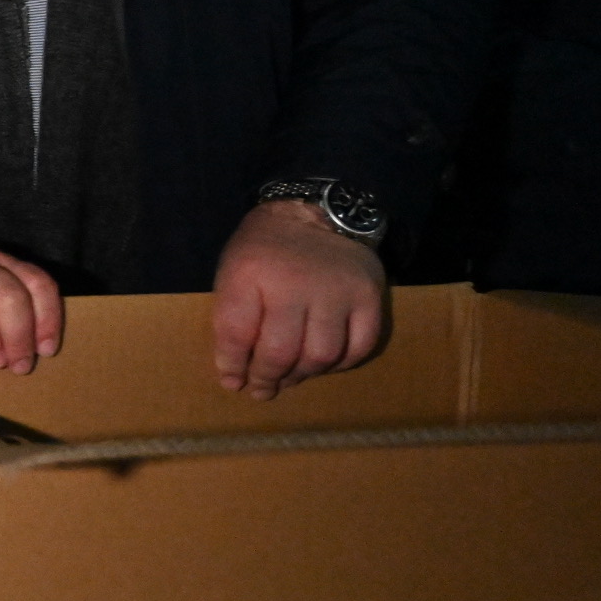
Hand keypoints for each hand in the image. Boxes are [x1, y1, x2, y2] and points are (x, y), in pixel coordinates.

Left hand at [212, 200, 387, 399]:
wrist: (316, 212)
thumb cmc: (265, 249)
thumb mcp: (233, 272)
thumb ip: (231, 319)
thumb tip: (235, 376)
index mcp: (250, 273)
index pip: (237, 333)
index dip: (232, 364)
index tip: (233, 381)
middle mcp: (294, 283)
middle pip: (280, 351)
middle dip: (267, 378)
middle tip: (262, 389)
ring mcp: (337, 290)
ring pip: (321, 355)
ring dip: (302, 375)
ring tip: (290, 378)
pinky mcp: (369, 296)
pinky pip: (358, 347)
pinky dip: (340, 365)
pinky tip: (323, 364)